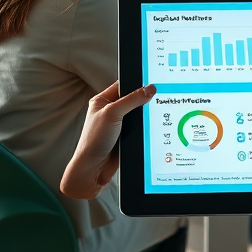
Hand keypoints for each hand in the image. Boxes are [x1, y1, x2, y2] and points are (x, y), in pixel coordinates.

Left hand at [61, 82, 154, 199]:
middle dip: (144, 100)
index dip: (137, 82)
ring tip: (156, 112)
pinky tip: (152, 127)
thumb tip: (149, 89)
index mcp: (102, 100)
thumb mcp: (112, 114)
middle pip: (133, 99)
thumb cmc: (93, 141)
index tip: (152, 81)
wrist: (93, 170)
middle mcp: (110, 111)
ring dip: (145, 116)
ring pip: (137, 115)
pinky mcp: (125, 137)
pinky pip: (139, 128)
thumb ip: (131, 100)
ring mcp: (118, 125)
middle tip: (158, 96)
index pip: (123, 85)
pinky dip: (145, 128)